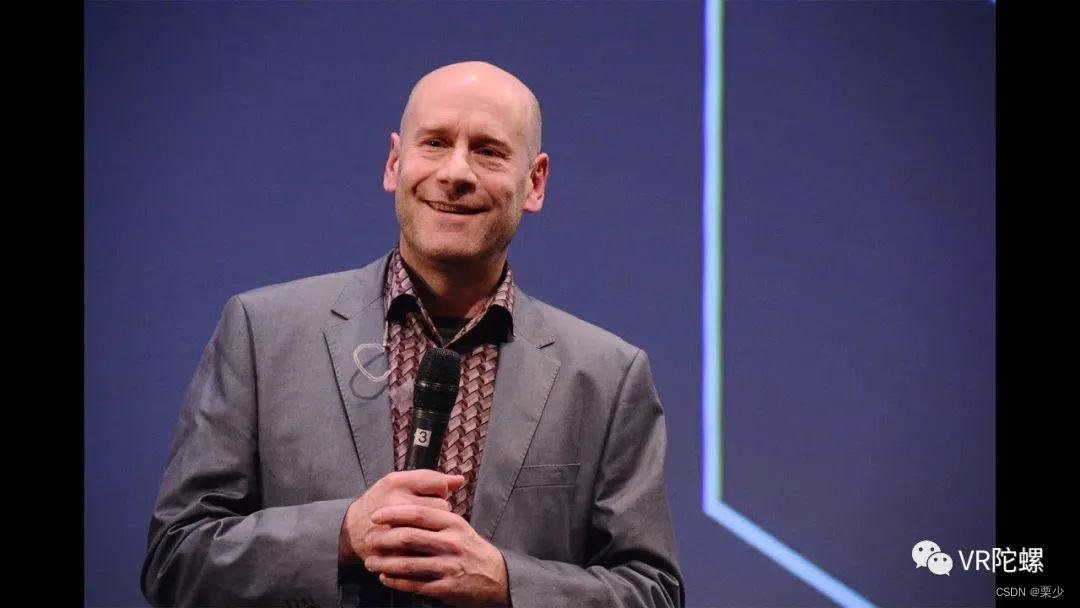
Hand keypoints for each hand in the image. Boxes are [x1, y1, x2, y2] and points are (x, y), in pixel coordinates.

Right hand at [339, 470, 465, 564]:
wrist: (350, 530)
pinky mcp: (395, 549)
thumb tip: (461, 480)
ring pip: (435, 528)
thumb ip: (430, 479)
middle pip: (441, 507)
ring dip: (434, 530)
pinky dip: (426, 547)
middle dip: (438, 512)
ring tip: (422, 528)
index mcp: (397, 483)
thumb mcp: (399, 482)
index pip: (438, 484)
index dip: (440, 491)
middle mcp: (396, 502)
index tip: (431, 496)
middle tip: (426, 516)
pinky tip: (419, 544)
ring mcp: (395, 527)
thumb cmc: (380, 501)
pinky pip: (426, 548)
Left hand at [362, 504, 510, 606]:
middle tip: (368, 540)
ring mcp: (449, 566)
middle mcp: (452, 543)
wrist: (497, 578)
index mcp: (454, 524)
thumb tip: (405, 507)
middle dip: (383, 539)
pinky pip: (414, 584)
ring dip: (384, 563)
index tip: (376, 515)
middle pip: (409, 537)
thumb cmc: (471, 550)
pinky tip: (385, 578)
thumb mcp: (460, 527)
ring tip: (371, 562)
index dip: (394, 513)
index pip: (419, 513)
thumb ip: (437, 516)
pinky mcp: (446, 587)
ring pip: (407, 563)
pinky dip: (396, 581)